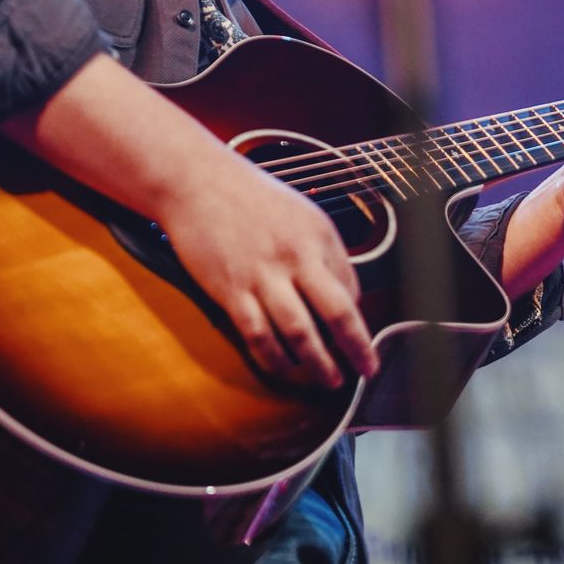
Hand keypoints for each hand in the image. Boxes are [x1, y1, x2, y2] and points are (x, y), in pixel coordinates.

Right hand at [157, 144, 380, 391]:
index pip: (350, 287)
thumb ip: (324, 251)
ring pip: (299, 332)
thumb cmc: (250, 197)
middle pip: (337, 313)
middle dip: (355, 349)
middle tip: (365, 372)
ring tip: (329, 381)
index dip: (358, 316)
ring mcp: (263, 275)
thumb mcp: (301, 214)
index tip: (361, 339)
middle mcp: (296, 255)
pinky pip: (258, 336)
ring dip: (318, 363)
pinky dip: (275, 360)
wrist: (197, 182)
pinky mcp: (231, 290)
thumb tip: (346, 292)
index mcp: (318, 235)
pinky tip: (284, 371)